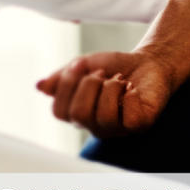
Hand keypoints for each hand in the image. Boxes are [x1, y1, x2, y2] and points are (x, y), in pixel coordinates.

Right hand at [36, 48, 178, 136]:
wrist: (149, 60)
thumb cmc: (115, 66)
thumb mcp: (84, 65)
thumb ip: (62, 77)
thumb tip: (39, 86)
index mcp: (79, 115)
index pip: (59, 111)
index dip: (67, 84)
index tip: (82, 65)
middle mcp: (96, 127)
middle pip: (79, 114)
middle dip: (90, 84)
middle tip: (104, 74)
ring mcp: (118, 129)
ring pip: (104, 116)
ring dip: (112, 87)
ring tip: (121, 81)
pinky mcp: (140, 125)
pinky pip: (129, 118)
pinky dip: (131, 96)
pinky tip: (134, 90)